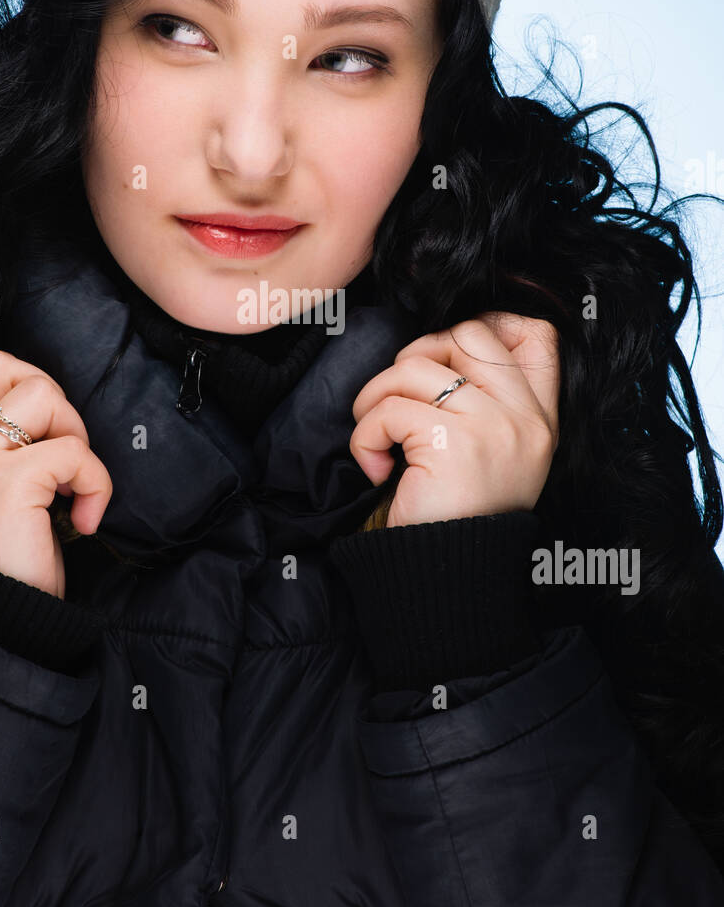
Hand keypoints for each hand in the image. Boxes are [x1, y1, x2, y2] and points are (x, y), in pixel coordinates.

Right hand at [0, 347, 112, 596]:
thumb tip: (37, 397)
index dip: (7, 377)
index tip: (32, 425)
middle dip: (45, 393)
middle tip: (58, 446)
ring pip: (41, 392)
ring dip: (74, 431)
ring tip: (70, 480)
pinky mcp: (8, 484)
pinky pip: (74, 450)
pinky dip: (96, 481)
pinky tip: (86, 517)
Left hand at [348, 314, 559, 528]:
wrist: (448, 581)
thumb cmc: (457, 516)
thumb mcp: (493, 456)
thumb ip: (484, 404)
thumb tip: (441, 346)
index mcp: (540, 420)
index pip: (537, 337)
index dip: (487, 325)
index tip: (444, 357)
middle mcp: (525, 420)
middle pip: (465, 335)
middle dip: (414, 357)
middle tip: (395, 402)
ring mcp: (493, 428)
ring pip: (416, 367)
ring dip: (376, 397)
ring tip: (375, 437)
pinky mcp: (451, 443)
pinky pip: (390, 409)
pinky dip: (365, 435)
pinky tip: (375, 467)